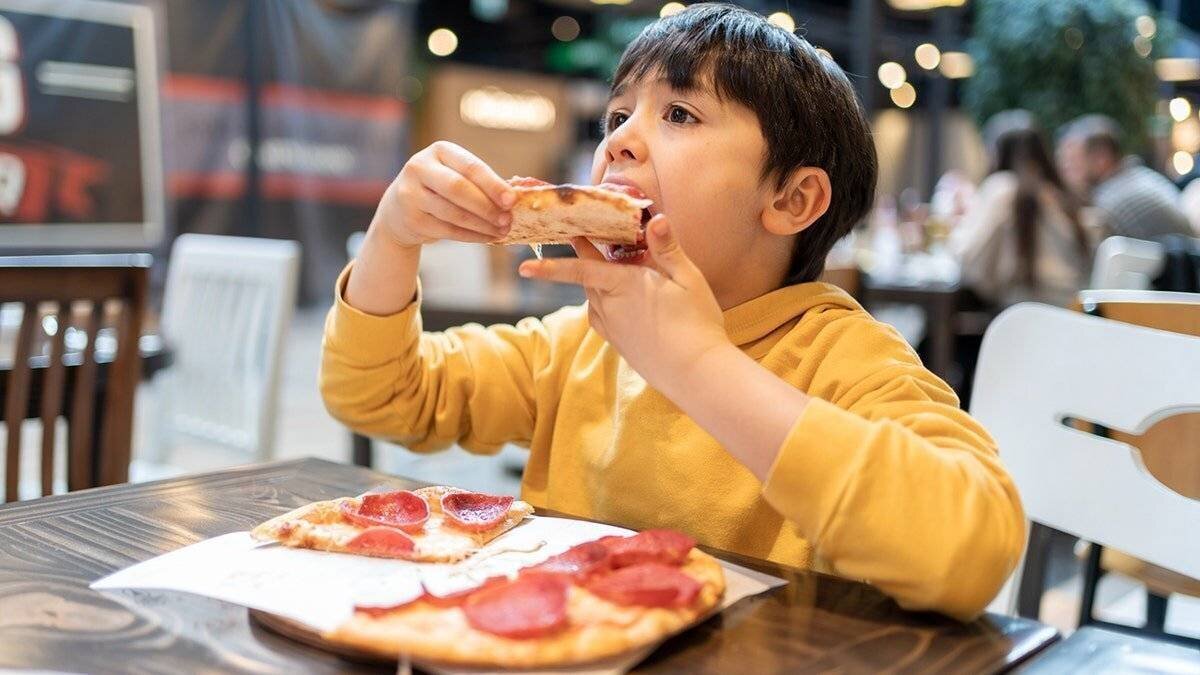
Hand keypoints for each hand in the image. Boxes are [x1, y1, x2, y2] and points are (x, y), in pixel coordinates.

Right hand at [374, 141, 514, 248]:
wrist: (399, 210)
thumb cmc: (440, 189)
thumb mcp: (454, 175)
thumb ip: (480, 182)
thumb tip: (515, 197)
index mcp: (439, 151)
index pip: (469, 166)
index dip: (492, 184)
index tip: (512, 200)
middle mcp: (420, 168)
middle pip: (458, 188)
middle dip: (487, 206)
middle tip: (508, 219)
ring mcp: (411, 194)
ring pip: (453, 212)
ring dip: (482, 225)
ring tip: (502, 231)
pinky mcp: (412, 219)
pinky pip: (448, 230)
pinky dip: (471, 236)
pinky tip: (487, 238)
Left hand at [518, 215, 727, 390]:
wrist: (697, 374)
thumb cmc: (697, 323)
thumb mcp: (688, 279)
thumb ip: (667, 248)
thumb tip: (655, 219)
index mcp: (623, 284)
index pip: (579, 269)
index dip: (551, 266)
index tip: (524, 267)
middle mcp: (610, 307)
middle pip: (586, 278)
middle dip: (583, 259)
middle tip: (582, 237)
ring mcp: (613, 329)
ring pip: (593, 299)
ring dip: (594, 282)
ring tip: (608, 267)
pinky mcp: (620, 345)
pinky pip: (600, 318)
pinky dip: (602, 304)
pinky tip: (616, 300)